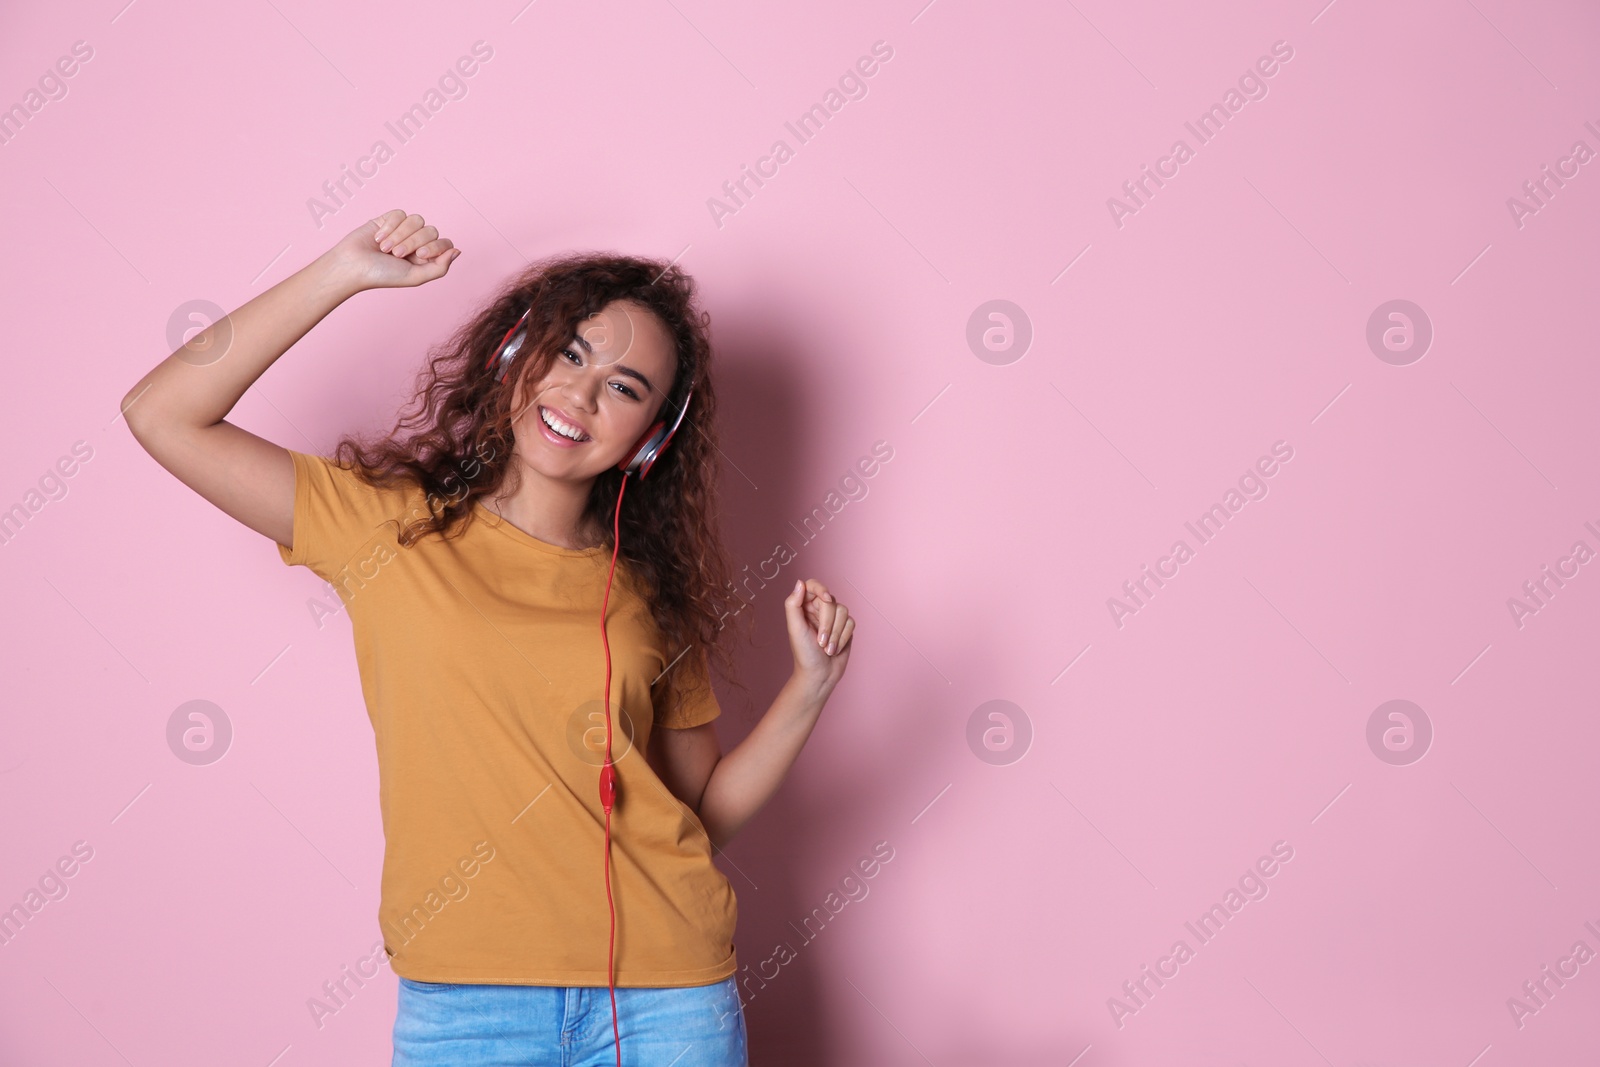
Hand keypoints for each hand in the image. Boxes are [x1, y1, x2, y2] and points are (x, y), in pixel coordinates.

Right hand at [326, 209, 460, 290]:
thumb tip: (457, 251)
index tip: (420, 255)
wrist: (353, 265)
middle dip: (414, 241)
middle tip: (396, 254)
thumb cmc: (382, 275)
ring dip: (400, 235)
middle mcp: (416, 243)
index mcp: (426, 258)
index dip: (435, 246)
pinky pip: (400, 213)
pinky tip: (378, 238)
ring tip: (386, 248)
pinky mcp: (388, 220)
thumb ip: (440, 268)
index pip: (445, 243)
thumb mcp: (415, 277)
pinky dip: (390, 226)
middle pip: (431, 230)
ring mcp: (403, 230)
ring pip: (417, 220)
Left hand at [784, 578, 853, 687]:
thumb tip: (799, 582)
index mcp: (804, 607)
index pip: (813, 585)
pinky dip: (843, 638)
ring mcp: (833, 618)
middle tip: (820, 641)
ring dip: (835, 633)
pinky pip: (851, 623)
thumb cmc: (804, 654)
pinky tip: (835, 649)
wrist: (819, 675)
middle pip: (831, 601)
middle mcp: (819, 609)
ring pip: (844, 611)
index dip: (821, 589)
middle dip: (828, 624)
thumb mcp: (795, 628)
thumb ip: (793, 604)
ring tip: (827, 648)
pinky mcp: (845, 628)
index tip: (826, 599)